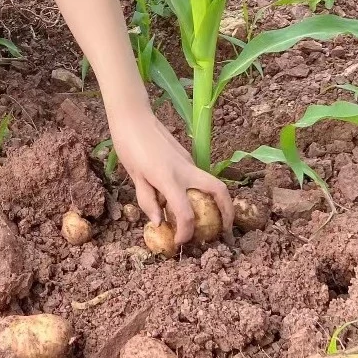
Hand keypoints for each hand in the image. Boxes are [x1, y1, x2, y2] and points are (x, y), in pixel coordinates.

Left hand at [108, 106, 233, 245]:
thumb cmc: (129, 145)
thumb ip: (148, 201)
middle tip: (224, 229)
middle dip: (227, 212)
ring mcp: (188, 161)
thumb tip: (160, 222)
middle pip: (218, 191)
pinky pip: (199, 176)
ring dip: (217, 200)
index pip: (186, 213)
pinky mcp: (186, 156)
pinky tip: (188, 197)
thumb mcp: (134, 176)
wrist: (132, 116)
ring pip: (212, 182)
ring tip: (209, 217)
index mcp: (168, 178)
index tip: (181, 241)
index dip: (186, 232)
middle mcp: (185, 170)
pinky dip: (201, 189)